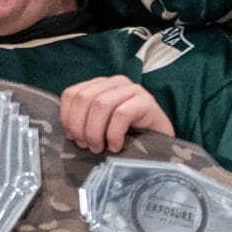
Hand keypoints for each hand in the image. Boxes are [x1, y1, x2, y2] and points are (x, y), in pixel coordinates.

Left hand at [59, 75, 173, 153]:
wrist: (164, 144)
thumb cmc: (129, 137)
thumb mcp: (103, 126)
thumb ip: (87, 121)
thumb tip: (68, 133)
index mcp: (101, 85)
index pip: (72, 93)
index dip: (67, 116)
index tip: (71, 138)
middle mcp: (115, 82)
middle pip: (84, 98)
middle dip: (79, 126)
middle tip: (85, 146)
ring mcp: (132, 89)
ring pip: (101, 104)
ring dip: (94, 131)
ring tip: (98, 148)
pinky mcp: (146, 101)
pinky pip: (121, 114)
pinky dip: (113, 133)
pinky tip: (115, 146)